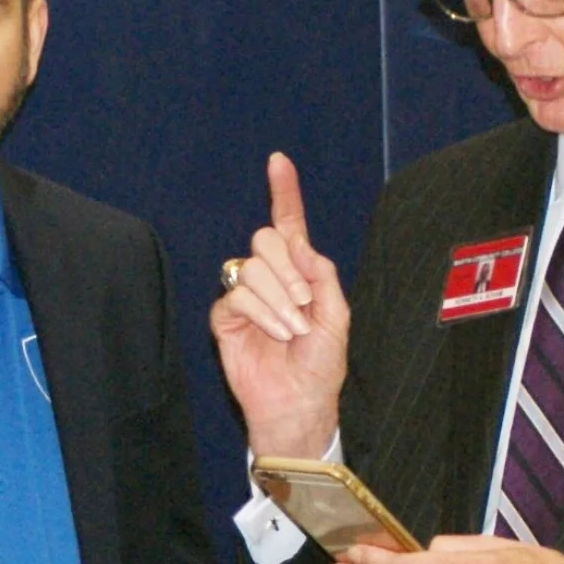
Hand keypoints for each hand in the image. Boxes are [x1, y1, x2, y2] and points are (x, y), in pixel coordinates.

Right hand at [209, 152, 349, 458]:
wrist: (299, 402)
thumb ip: (322, 274)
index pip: (289, 224)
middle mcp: (270, 278)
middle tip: (304, 304)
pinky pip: (237, 294)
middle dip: (290, 270)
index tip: (278, 160)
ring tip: (292, 329)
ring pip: (252, 265)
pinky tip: (275, 332)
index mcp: (300, 272)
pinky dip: (261, 311)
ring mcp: (245, 295)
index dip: (284, 192)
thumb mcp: (337, 315)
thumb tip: (297, 242)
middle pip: (267, 239)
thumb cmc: (321, 364)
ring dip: (279, 298)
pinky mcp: (226, 316)